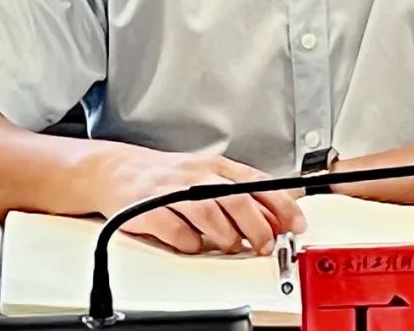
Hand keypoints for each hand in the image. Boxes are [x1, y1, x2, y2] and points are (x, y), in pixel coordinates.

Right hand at [88, 144, 305, 254]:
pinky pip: (177, 231)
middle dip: (257, 227)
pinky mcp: (150, 209)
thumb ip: (239, 196)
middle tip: (265, 246)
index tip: (296, 224)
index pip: (257, 182)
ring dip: (227, 236)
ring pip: (210, 214)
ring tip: (230, 246)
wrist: (117, 170)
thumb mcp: (208, 177)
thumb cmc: (167, 177)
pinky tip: (193, 244)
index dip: (281, 205)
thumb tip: (275, 219)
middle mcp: (197, 175)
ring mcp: (173, 190)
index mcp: (216, 166)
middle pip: (237, 199)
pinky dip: (191, 243)